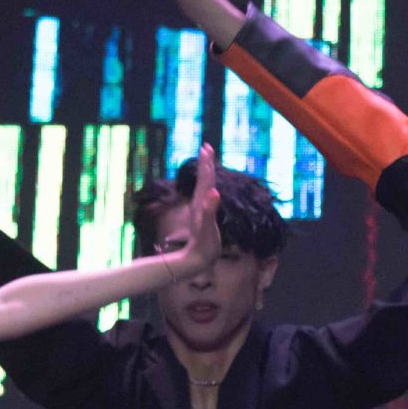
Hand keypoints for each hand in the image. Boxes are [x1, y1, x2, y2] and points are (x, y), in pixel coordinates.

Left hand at [170, 144, 224, 278]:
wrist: (193, 262)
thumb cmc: (202, 247)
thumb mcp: (207, 229)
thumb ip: (209, 210)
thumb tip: (213, 192)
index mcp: (202, 204)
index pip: (205, 179)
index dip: (206, 163)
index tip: (206, 146)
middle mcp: (200, 205)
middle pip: (204, 180)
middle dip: (205, 164)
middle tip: (205, 147)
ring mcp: (201, 212)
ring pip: (204, 188)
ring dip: (206, 174)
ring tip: (207, 163)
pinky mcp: (203, 219)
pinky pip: (206, 200)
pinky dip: (208, 191)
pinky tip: (209, 190)